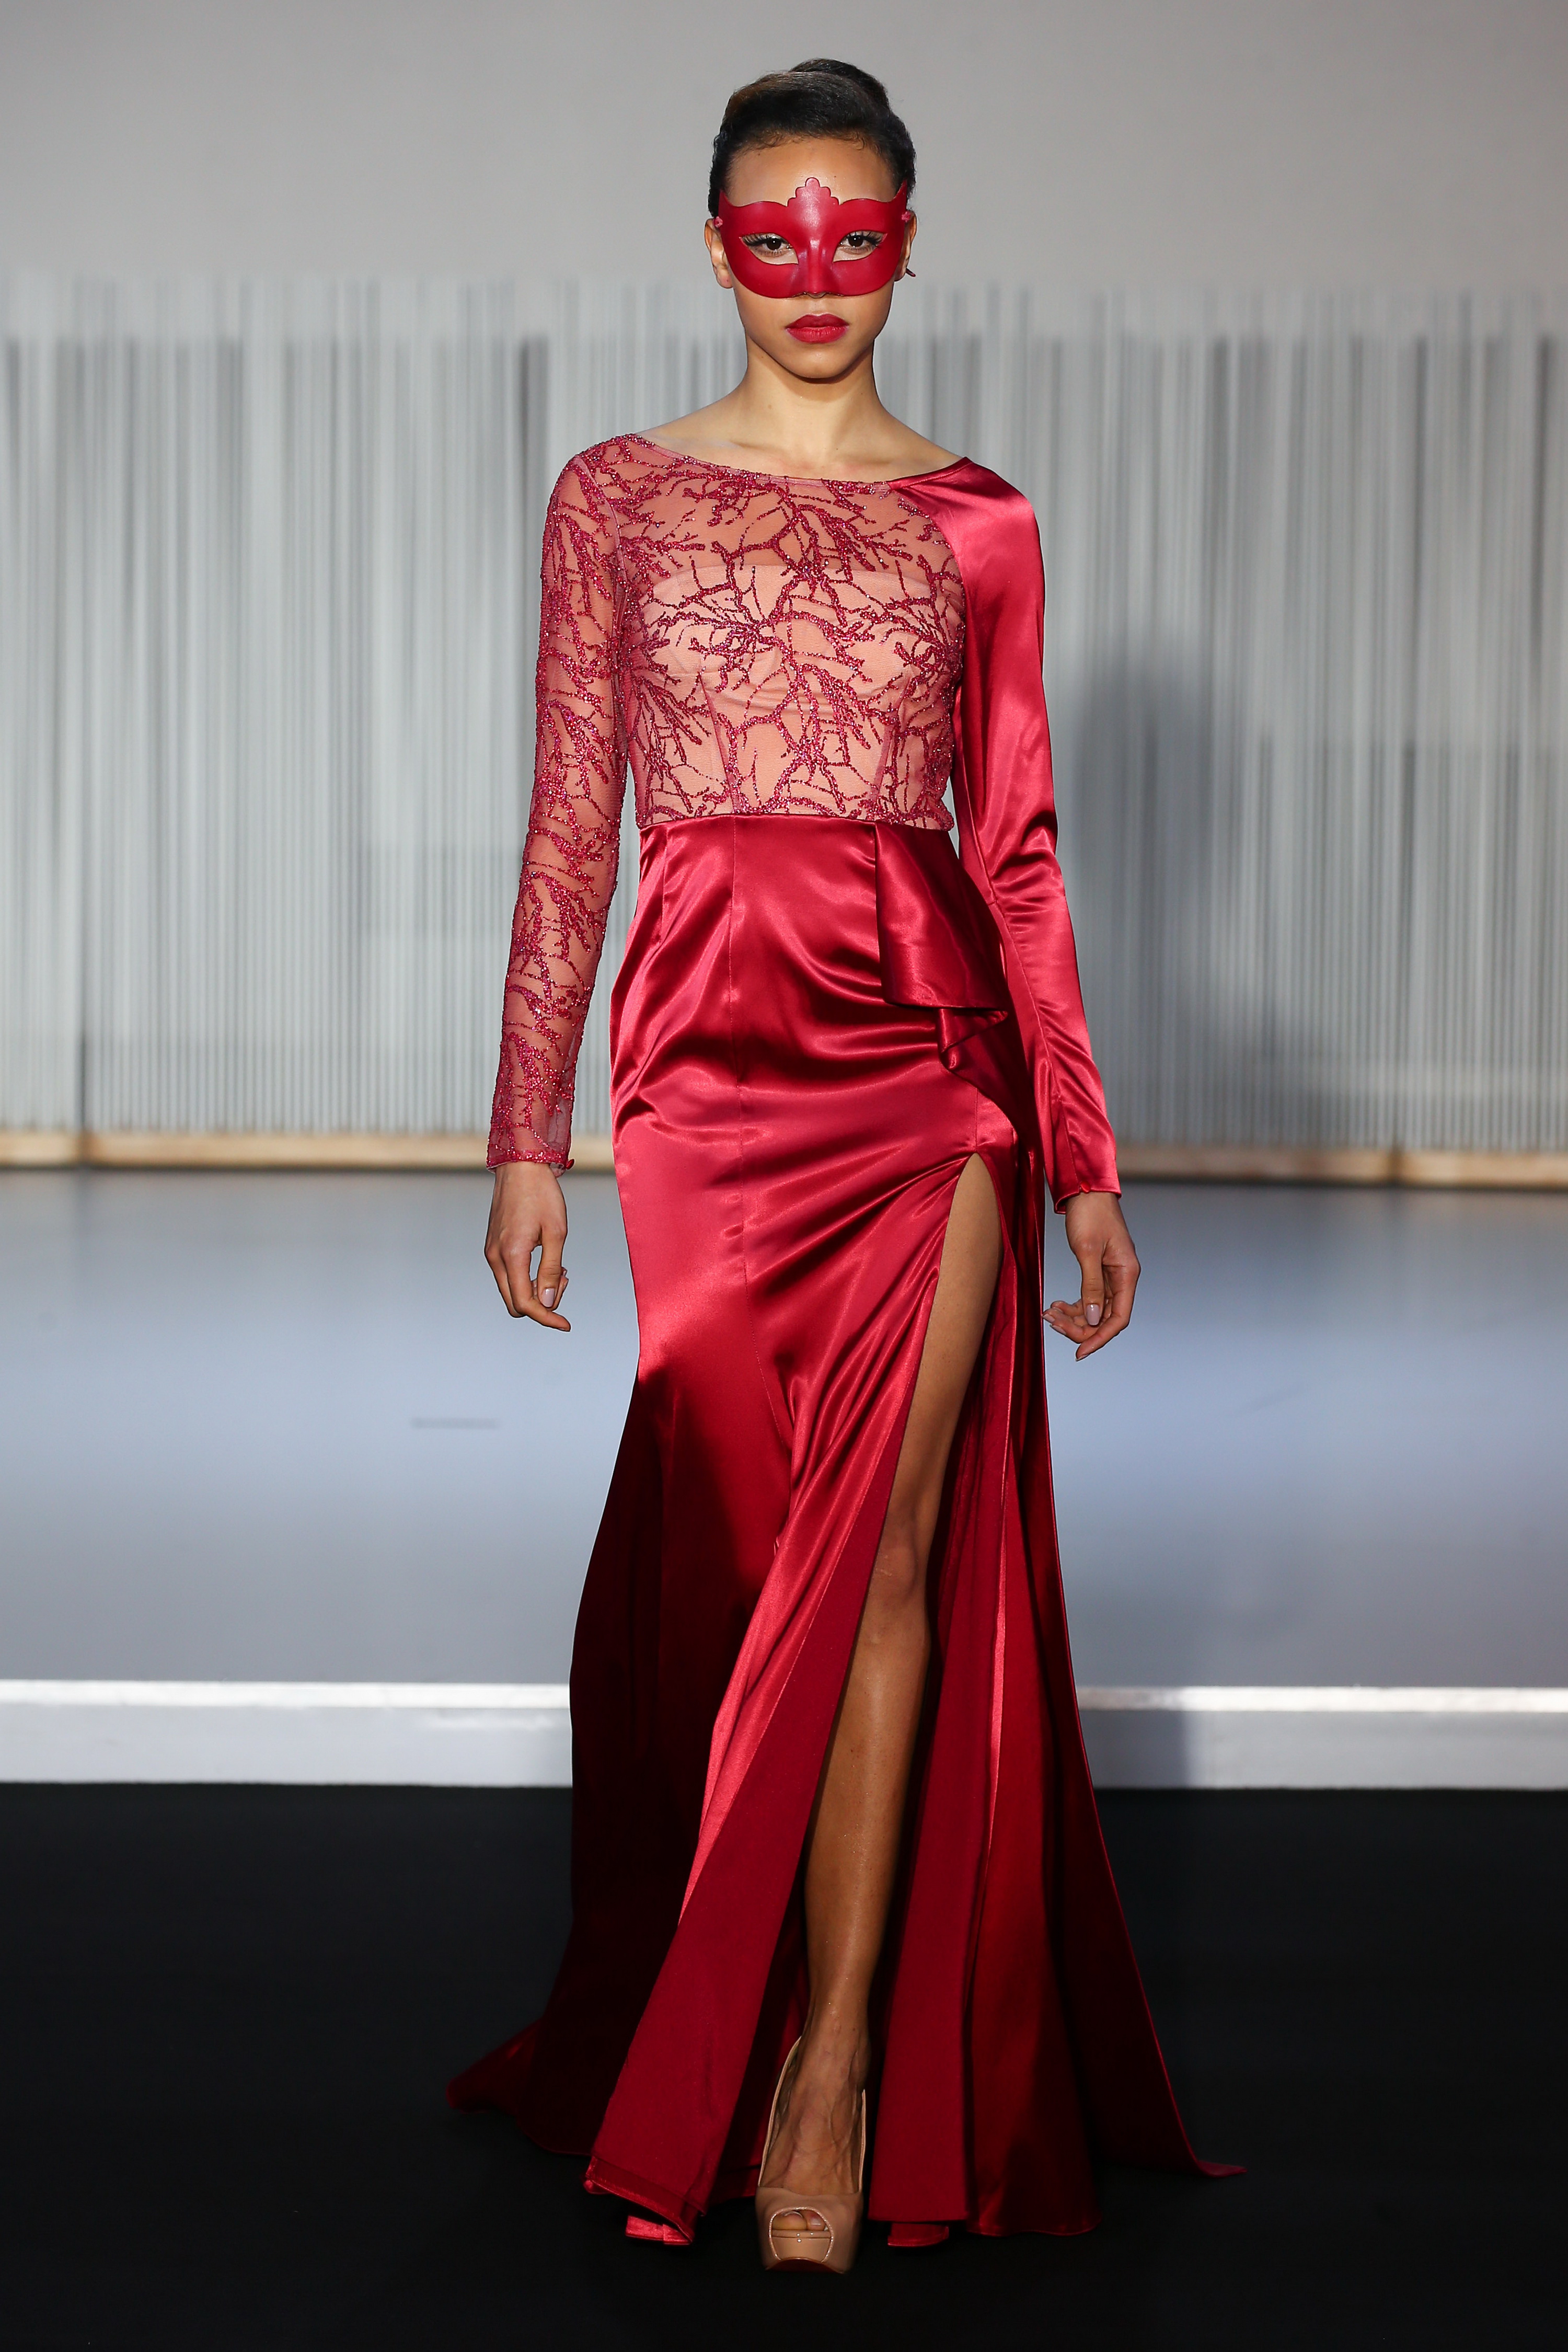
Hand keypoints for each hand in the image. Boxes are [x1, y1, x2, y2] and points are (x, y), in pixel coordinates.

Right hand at [484, 1161, 571, 1330]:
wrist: (520, 1166)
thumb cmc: (542, 1195)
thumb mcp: (556, 1232)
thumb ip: (551, 1270)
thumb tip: (548, 1304)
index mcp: (511, 1255)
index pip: (525, 1303)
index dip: (547, 1318)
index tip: (566, 1324)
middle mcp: (495, 1257)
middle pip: (515, 1303)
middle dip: (542, 1304)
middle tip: (563, 1279)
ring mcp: (491, 1252)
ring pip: (511, 1290)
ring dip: (536, 1289)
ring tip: (559, 1267)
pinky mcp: (493, 1246)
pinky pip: (509, 1275)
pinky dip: (528, 1277)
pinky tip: (546, 1260)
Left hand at [1045, 1191, 1139, 1360]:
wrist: (1085, 1189)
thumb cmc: (1090, 1214)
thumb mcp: (1087, 1250)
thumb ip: (1091, 1286)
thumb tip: (1095, 1319)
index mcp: (1127, 1274)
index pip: (1119, 1318)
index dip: (1100, 1338)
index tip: (1079, 1352)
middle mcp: (1122, 1278)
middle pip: (1106, 1317)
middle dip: (1080, 1326)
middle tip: (1052, 1324)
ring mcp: (1111, 1275)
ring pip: (1095, 1309)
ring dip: (1074, 1316)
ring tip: (1049, 1314)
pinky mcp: (1098, 1270)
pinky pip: (1089, 1297)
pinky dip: (1073, 1304)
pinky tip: (1055, 1305)